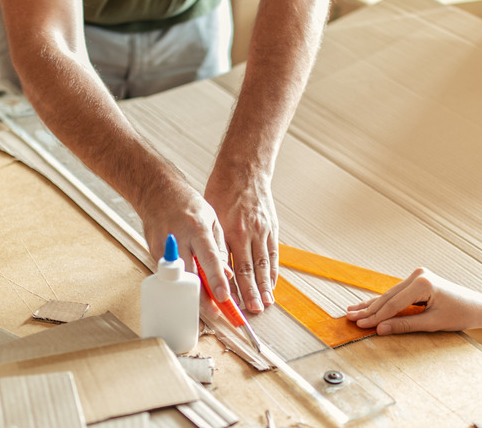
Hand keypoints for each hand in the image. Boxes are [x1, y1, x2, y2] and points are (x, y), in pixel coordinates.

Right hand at [139, 176, 231, 303]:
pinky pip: (169, 273)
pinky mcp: (153, 253)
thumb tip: (227, 273)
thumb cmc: (187, 204)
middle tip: (215, 311)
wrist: (156, 192)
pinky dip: (181, 282)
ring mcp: (163, 247)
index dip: (216, 280)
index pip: (209, 259)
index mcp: (197, 228)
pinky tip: (191, 288)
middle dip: (202, 297)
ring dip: (191, 294)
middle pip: (190, 275)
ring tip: (206, 305)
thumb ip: (220, 247)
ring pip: (177, 279)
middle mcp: (178, 239)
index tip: (223, 297)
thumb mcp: (212, 219)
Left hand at [204, 164, 277, 313]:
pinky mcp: (272, 228)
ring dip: (264, 286)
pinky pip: (273, 255)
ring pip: (263, 264)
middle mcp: (247, 233)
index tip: (227, 302)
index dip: (228, 286)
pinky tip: (271, 284)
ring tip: (265, 303)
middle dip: (250, 293)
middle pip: (249, 269)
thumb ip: (211, 241)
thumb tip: (208, 267)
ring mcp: (262, 231)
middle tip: (251, 311)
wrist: (245, 170)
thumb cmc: (222, 191)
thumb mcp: (210, 215)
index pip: (228, 265)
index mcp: (229, 230)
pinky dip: (272, 271)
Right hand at [346, 268, 481, 334]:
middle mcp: (418, 275)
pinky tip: (368, 305)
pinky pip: (397, 294)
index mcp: (423, 283)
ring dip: (372, 305)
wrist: (477, 307)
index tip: (360, 326)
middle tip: (350, 319)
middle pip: (388, 297)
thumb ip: (404, 325)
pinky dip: (384, 302)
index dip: (376, 317)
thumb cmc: (460, 314)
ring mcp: (417, 276)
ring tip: (352, 311)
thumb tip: (380, 329)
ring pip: (389, 294)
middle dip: (369, 310)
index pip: (393, 304)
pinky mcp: (418, 281)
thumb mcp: (432, 323)